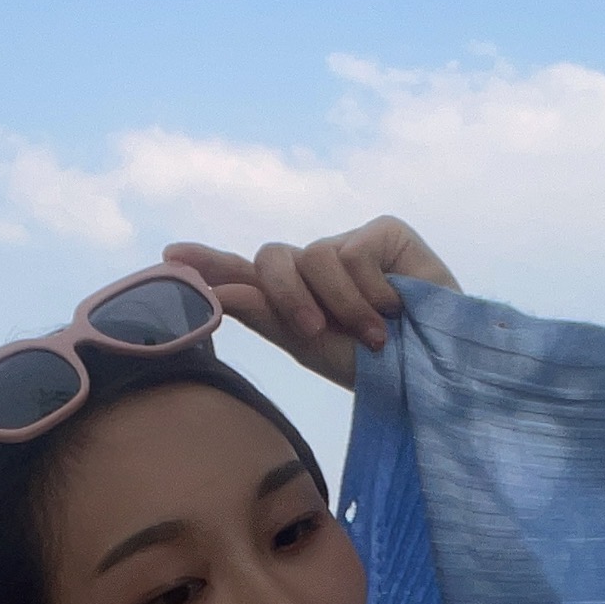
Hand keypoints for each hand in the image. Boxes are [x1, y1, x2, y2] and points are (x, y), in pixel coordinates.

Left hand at [164, 216, 459, 389]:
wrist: (433, 371)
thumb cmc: (375, 367)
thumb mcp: (312, 348)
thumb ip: (266, 315)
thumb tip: (221, 291)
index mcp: (291, 298)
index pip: (243, 273)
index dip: (210, 263)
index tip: (171, 256)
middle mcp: (315, 267)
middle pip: (272, 258)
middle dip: (286, 296)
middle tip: (315, 331)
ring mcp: (350, 246)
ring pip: (314, 257)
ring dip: (341, 304)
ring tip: (374, 335)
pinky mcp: (383, 233)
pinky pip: (352, 253)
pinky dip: (371, 292)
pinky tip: (395, 310)